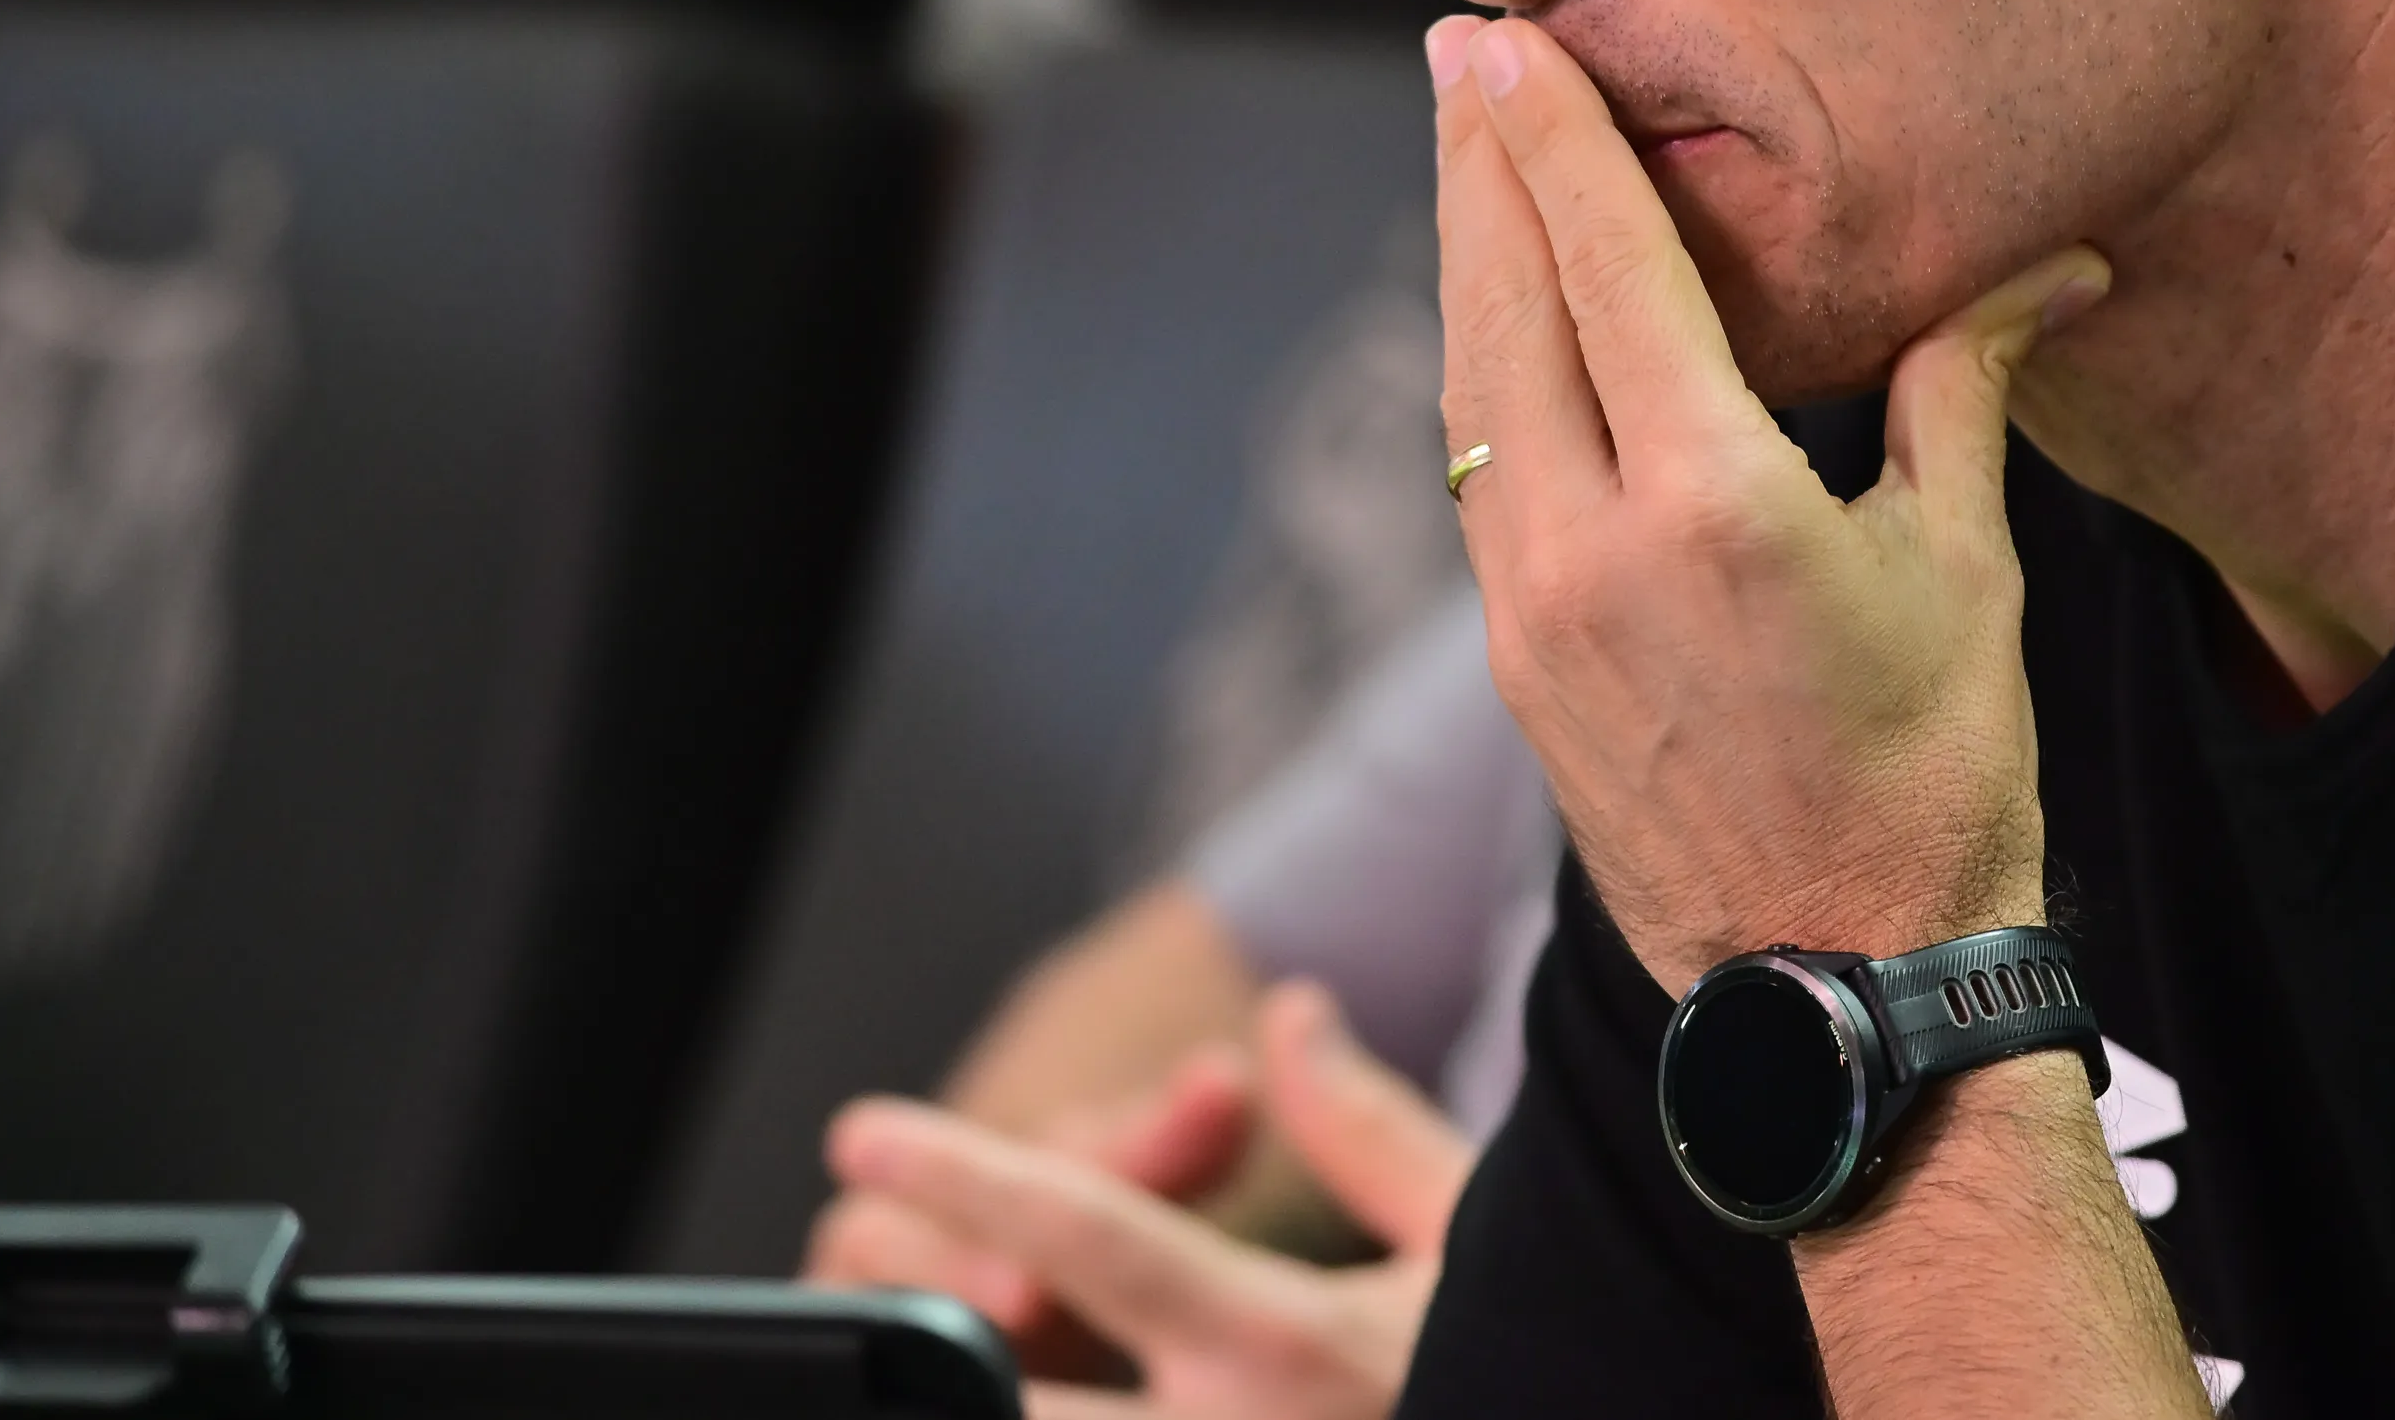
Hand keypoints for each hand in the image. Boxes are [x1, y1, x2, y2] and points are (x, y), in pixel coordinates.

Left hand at [819, 982, 1471, 1418]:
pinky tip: (989, 1409)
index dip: (969, 1176)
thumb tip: (1288, 1015)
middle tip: (840, 1291)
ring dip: (952, 1413)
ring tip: (888, 1376)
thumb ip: (1364, 1128)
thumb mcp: (1471, 1234)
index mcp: (1286, 1346)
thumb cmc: (1554, 1365)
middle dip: (905, 1345)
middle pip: (1004, 1400)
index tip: (862, 1134)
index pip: (1093, 1240)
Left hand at [1429, 14, 2106, 988]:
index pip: (1606, 269)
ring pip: (1472, 391)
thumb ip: (1965, 389)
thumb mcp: (1966, 569)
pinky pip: (1481, 475)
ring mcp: (1531, 615)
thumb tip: (2048, 265)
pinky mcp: (1516, 667)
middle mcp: (1590, 550)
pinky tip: (1499, 322)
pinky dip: (1484, 369)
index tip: (1502, 40)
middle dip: (1478, 169)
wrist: (1844, 988)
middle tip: (1463, 52)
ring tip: (1468, 157)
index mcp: (1712, 507)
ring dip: (1467, 262)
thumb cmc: (1936, 781)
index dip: (1552, 139)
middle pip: (1502, 307)